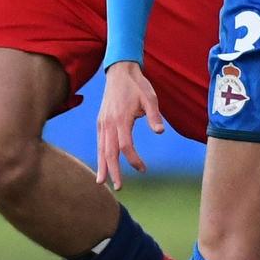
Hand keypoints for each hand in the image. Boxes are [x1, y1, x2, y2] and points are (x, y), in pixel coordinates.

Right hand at [96, 61, 162, 190]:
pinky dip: (100, 155)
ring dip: (102, 166)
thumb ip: (154, 115)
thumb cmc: (137, 85)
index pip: (125, 146)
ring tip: (101, 182)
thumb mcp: (150, 97)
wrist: (119, 71)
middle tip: (118, 187)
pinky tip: (102, 165)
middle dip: (113, 171)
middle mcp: (108, 123)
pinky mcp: (100, 122)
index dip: (133, 160)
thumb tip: (160, 132)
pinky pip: (100, 142)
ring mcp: (102, 122)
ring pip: (101, 149)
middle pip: (109, 152)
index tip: (143, 169)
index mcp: (121, 118)